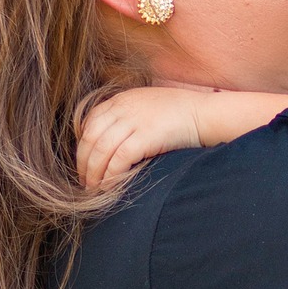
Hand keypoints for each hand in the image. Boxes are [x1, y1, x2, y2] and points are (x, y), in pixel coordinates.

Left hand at [76, 86, 208, 190]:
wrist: (204, 113)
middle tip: (84, 181)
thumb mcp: (147, 106)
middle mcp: (124, 108)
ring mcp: (134, 121)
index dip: (83, 145)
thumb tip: (109, 142)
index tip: (84, 163)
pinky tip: (109, 186)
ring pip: (101, 150)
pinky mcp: (146, 136)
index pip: (90, 122)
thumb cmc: (180, 113)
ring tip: (93, 188)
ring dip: (94, 172)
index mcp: (121, 100)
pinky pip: (119, 158)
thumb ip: (127, 116)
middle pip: (90, 137)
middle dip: (83, 162)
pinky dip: (111, 174)